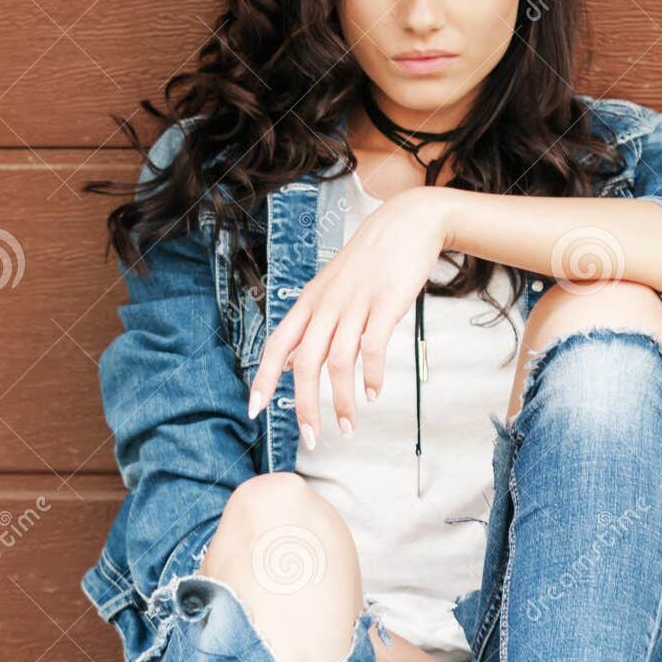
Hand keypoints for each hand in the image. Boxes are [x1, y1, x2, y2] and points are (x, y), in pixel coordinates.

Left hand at [247, 187, 451, 440]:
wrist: (406, 223)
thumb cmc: (371, 261)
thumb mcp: (333, 289)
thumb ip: (316, 325)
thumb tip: (297, 361)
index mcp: (310, 303)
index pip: (277, 344)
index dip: (263, 378)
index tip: (254, 410)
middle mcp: (327, 305)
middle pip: (305, 363)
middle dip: (304, 406)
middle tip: (312, 438)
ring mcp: (355, 304)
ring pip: (338, 362)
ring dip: (341, 401)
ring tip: (349, 427)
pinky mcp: (385, 304)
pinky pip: (372, 347)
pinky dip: (371, 376)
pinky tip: (373, 394)